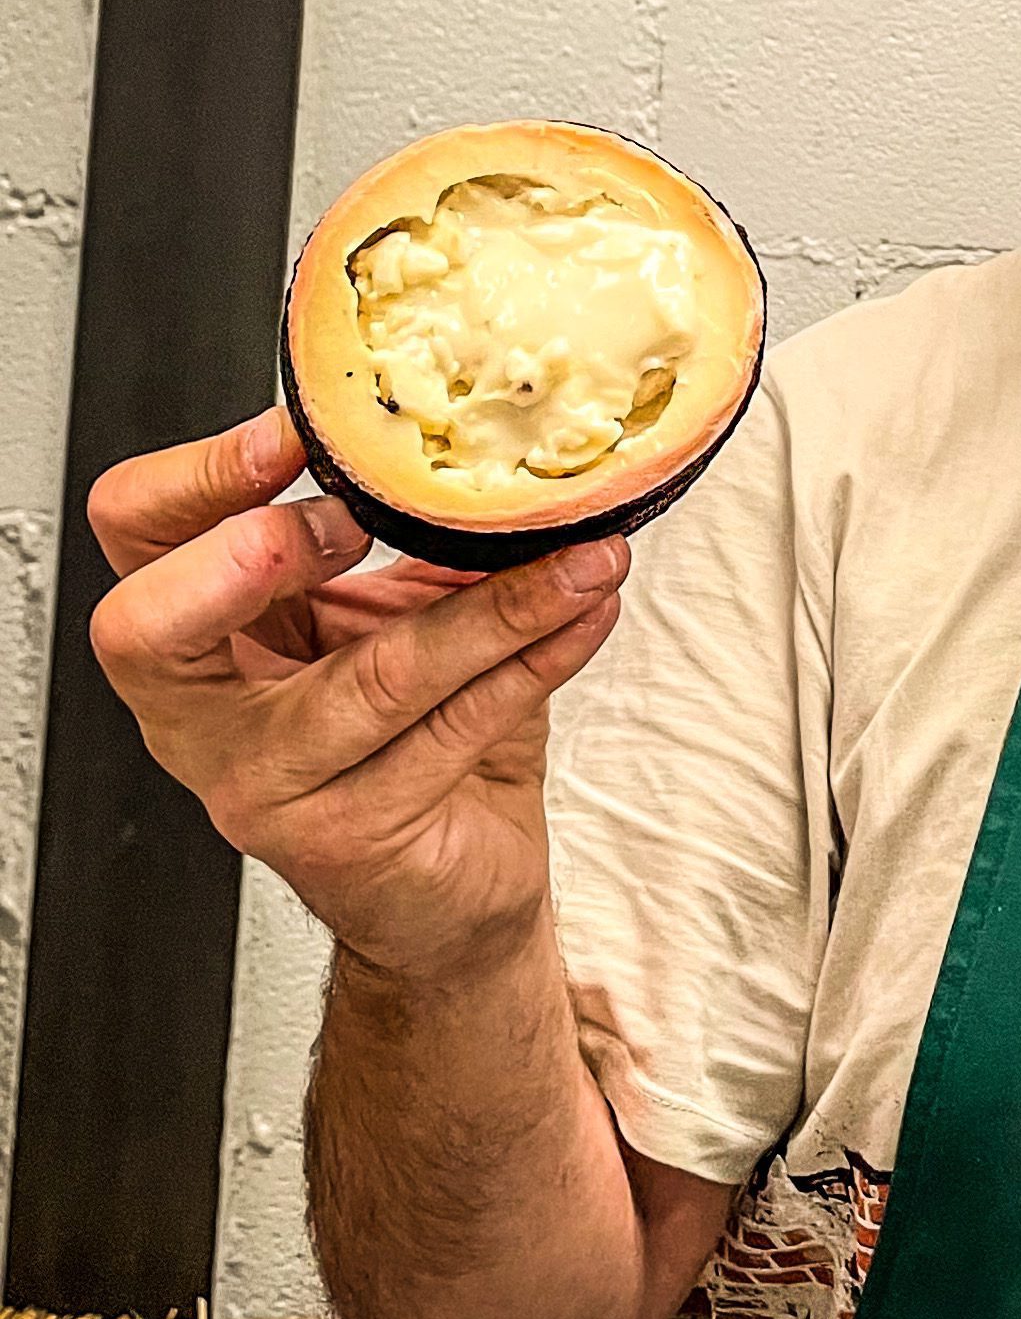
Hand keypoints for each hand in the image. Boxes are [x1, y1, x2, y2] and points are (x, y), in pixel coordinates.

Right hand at [88, 406, 628, 979]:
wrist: (455, 885)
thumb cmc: (416, 742)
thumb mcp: (394, 618)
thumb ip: (409, 544)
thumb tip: (488, 462)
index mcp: (198, 640)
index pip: (133, 535)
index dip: (201, 477)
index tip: (300, 433)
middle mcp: (204, 722)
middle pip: (150, 628)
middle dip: (254, 553)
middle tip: (364, 513)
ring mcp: (269, 788)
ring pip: (375, 676)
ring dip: (502, 605)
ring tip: (584, 557)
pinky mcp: (352, 836)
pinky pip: (458, 726)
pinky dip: (540, 656)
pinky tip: (588, 612)